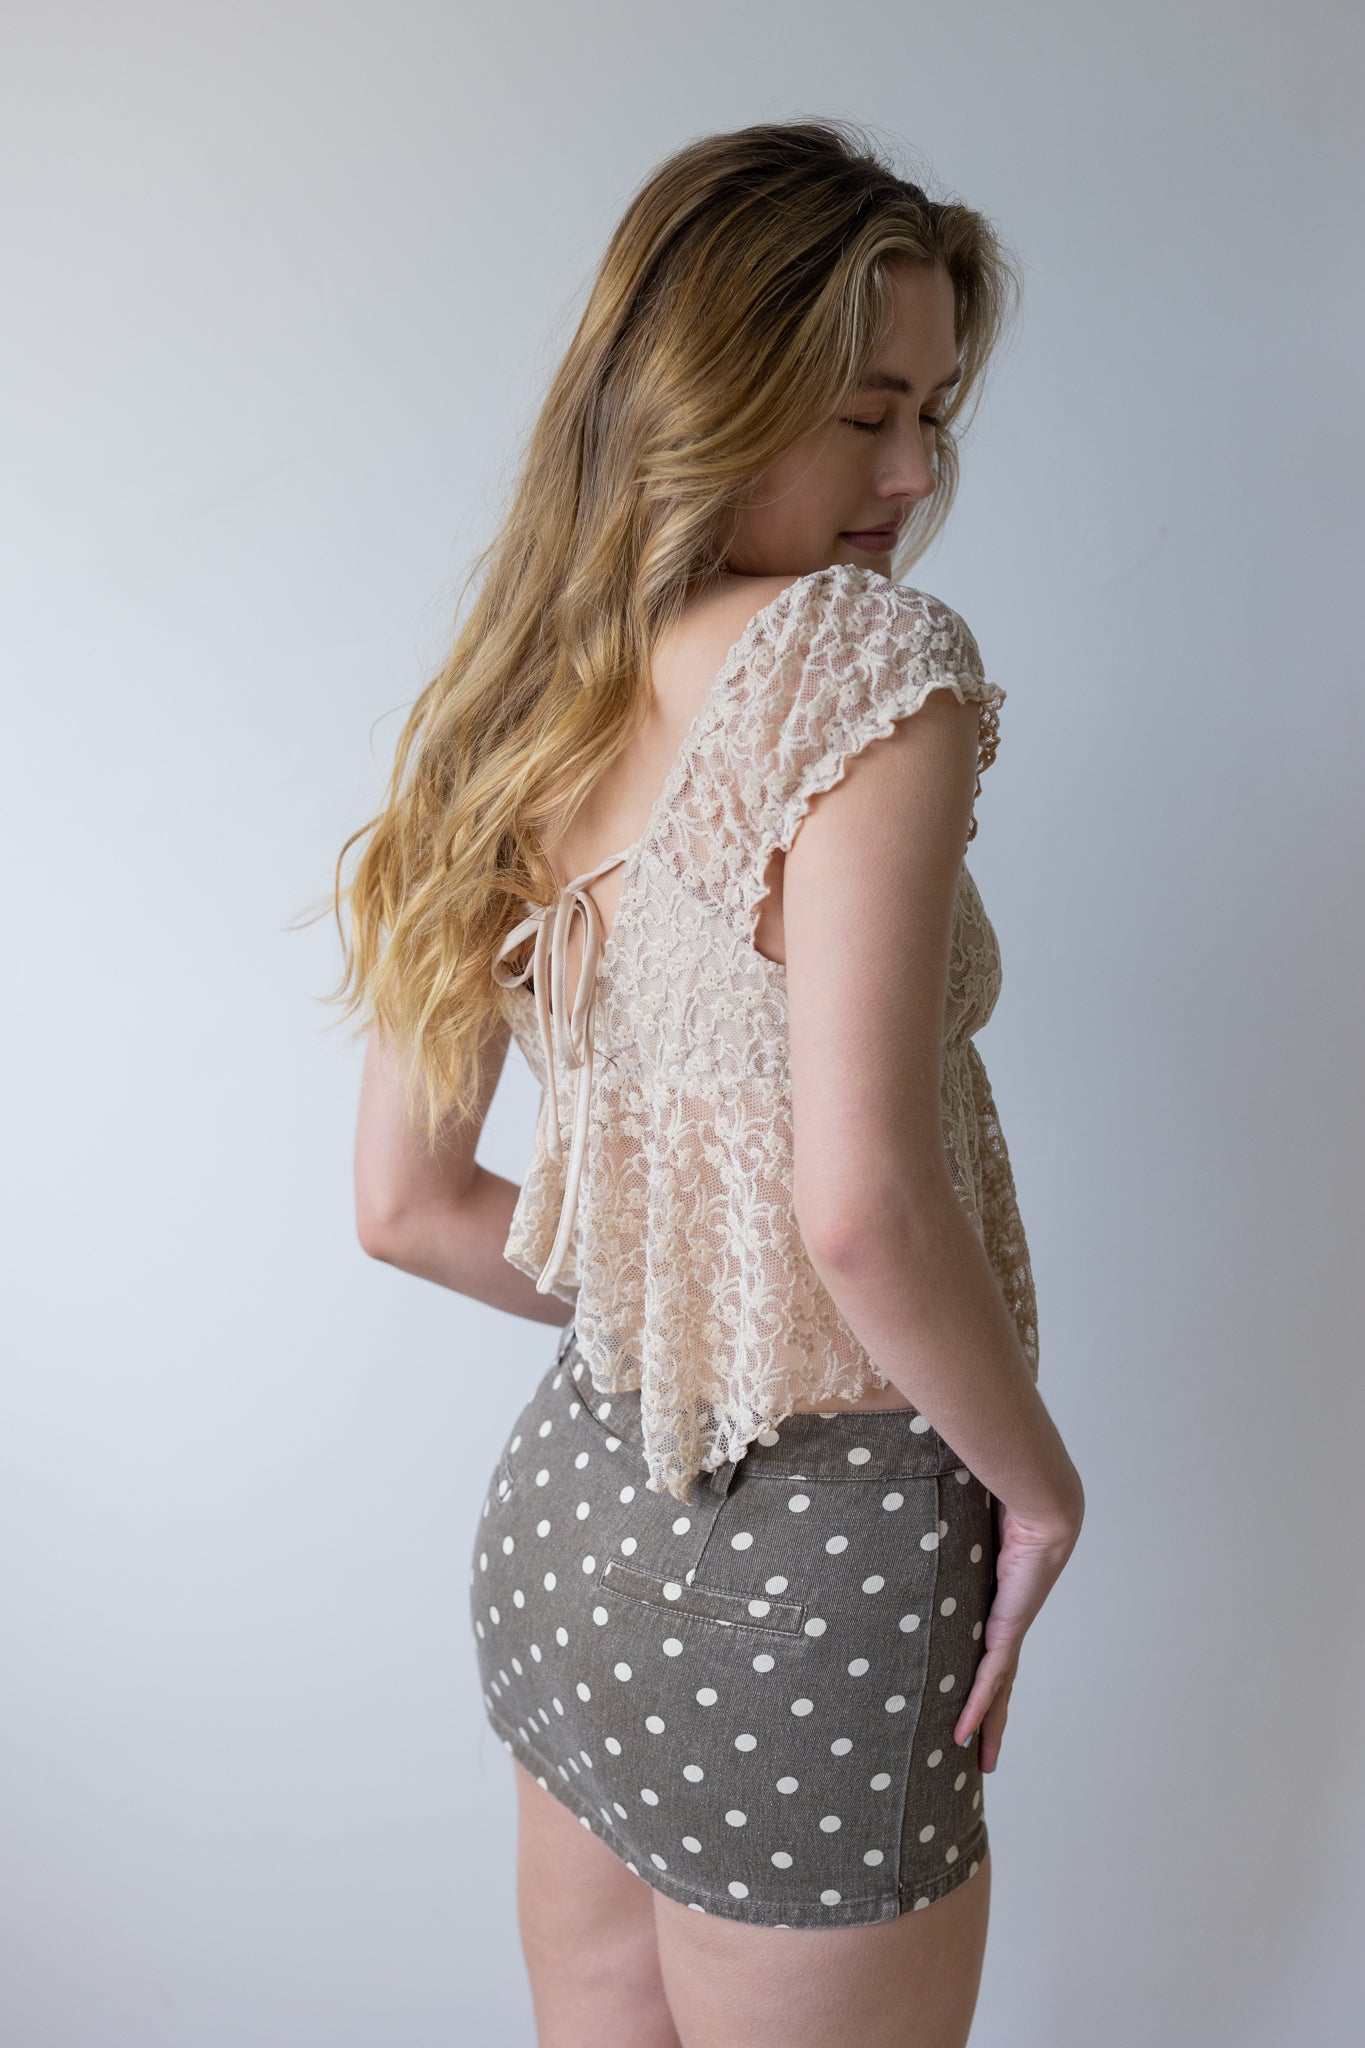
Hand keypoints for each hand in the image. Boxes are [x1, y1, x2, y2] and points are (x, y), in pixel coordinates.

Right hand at [951, 1494, 1080, 1772]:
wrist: (1043, 1505)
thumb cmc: (1006, 1501)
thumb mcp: (965, 1525)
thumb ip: (943, 1526)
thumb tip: (909, 1504)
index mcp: (999, 1600)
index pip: (989, 1647)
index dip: (983, 1678)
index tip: (973, 1700)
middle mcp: (1008, 1621)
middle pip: (999, 1682)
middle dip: (992, 1719)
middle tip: (983, 1754)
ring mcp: (1010, 1628)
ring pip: (998, 1692)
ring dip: (989, 1728)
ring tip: (982, 1763)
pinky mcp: (1007, 1629)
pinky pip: (989, 1679)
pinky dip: (977, 1709)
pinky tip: (967, 1736)